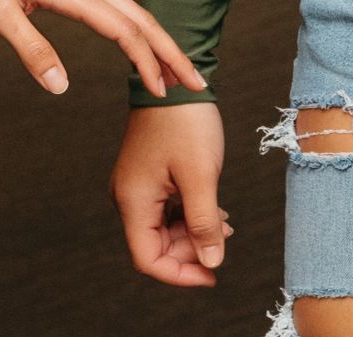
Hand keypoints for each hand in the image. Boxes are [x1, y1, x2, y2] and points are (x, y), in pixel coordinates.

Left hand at [0, 0, 206, 98]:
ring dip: (157, 39)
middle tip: (197, 83)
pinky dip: (136, 25)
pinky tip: (137, 40)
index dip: (146, 63)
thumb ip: (32, 50)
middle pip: (142, 18)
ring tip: (175, 70)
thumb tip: (60, 88)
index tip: (163, 92)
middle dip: (171, 51)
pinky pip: (116, 2)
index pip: (123, 31)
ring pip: (132, 9)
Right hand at [112, 101, 231, 286]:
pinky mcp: (147, 177)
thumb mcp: (201, 176)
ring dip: (193, 232)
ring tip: (224, 221)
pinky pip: (166, 210)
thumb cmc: (185, 122)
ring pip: (163, 229)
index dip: (180, 274)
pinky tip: (213, 209)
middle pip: (156, 246)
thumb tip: (210, 262)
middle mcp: (128, 197)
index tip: (212, 274)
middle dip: (191, 249)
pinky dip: (189, 215)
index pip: (149, 260)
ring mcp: (137, 186)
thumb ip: (204, 224)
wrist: (176, 79)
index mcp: (134, 201)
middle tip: (224, 236)